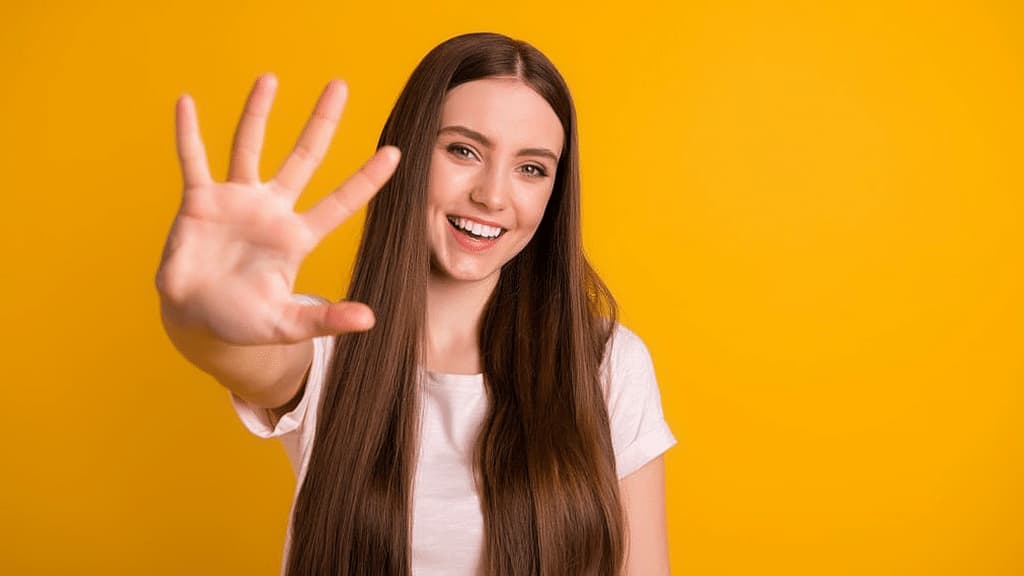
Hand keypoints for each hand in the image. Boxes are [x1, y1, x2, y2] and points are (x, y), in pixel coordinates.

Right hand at [156, 74, 399, 344]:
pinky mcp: (201, 202)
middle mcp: (271, 210)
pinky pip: (193, 161)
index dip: (366, 179)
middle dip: (321, 123)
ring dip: (258, 113)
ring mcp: (236, 200)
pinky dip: (188, 133)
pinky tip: (186, 102)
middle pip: (303, 157)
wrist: (197, 319)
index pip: (340, 202)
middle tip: (340, 85)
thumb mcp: (287, 324)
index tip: (394, 153)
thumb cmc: (244, 321)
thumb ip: (325, 319)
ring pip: (249, 146)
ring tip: (270, 78)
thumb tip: (370, 320)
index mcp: (297, 237)